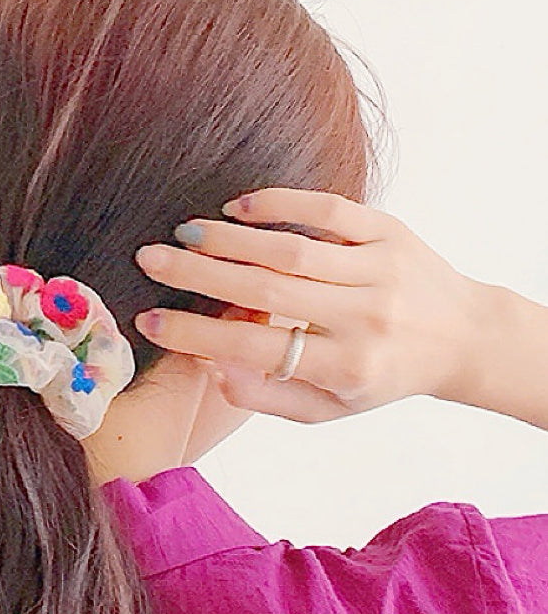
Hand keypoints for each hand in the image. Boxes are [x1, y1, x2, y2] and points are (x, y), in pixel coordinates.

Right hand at [133, 186, 483, 422]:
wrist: (464, 337)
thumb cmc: (382, 375)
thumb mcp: (328, 409)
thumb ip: (266, 396)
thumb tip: (209, 367)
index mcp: (345, 368)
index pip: (254, 349)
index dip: (195, 334)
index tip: (149, 320)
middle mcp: (363, 319)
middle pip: (264, 291)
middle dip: (197, 274)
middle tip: (150, 258)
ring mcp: (379, 271)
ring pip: (290, 250)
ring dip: (228, 239)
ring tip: (184, 233)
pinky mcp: (390, 233)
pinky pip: (329, 211)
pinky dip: (281, 204)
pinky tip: (240, 206)